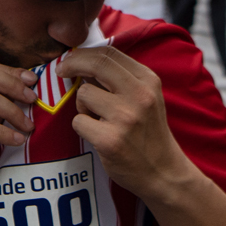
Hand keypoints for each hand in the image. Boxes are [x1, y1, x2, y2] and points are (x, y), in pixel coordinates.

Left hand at [59, 46, 191, 200]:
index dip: (83, 53)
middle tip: (61, 71)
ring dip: (82, 106)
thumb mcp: (146, 98)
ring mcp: (125, 118)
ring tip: (98, 119)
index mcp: (148, 80)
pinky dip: (83, 127)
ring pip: (83, 94)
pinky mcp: (110, 140)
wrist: (163, 172)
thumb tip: (83, 60)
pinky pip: (78, 121)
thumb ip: (120, 78)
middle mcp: (140, 96)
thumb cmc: (148, 132)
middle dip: (72, 64)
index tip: (70, 59)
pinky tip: (98, 135)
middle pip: (95, 64)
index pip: (109, 53)